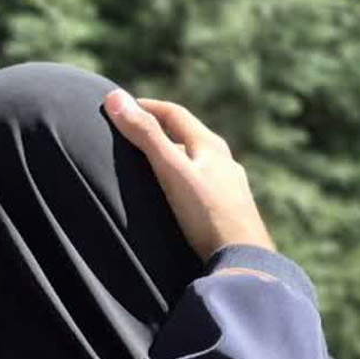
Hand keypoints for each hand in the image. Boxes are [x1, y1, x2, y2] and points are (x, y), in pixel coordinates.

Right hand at [104, 90, 272, 257]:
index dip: (147, 107)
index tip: (122, 107)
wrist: (244, 260)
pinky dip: (185, 181)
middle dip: (160, 131)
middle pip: (188, 137)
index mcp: (210, 146)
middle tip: (133, 133)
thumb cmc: (206, 214)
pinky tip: (180, 198)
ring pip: (198, 163)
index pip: (175, 114)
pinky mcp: (232, 210)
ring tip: (152, 166)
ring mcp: (231, 187)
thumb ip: (145, 136)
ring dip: (174, 158)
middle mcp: (224, 162)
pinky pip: (204, 186)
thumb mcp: (170, 171)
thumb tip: (115, 98)